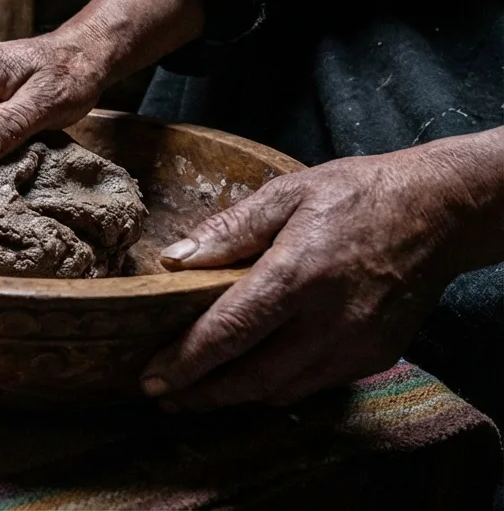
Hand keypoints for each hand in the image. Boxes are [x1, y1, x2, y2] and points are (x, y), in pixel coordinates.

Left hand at [142, 133, 503, 410]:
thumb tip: (172, 261)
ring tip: (195, 391)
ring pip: (280, 390)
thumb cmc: (356, 194)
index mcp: (299, 274)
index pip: (230, 332)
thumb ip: (228, 230)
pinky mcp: (374, 356)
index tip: (150, 378)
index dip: (186, 362)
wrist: (440, 211)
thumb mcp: (286, 193)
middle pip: (251, 377)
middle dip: (200, 393)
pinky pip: (312, 385)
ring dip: (234, 396)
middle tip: (161, 394)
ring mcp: (355, 345)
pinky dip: (274, 386)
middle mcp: (329, 320)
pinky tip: (249, 374)